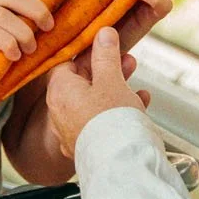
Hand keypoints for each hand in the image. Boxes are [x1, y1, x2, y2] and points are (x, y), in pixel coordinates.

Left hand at [47, 27, 148, 158]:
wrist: (119, 165)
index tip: (104, 48)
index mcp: (60, 91)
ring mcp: (71, 132)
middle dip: (107, 71)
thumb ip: (106, 56)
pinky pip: (99, 123)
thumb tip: (103, 33)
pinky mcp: (86, 147)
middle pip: (81, 83)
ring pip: (93, 103)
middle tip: (127, 61)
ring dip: (115, 91)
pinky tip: (138, 106)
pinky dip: (117, 113)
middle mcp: (59, 113)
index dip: (86, 54)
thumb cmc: (112, 121)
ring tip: (137, 85)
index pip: (65, 64)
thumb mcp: (111, 80)